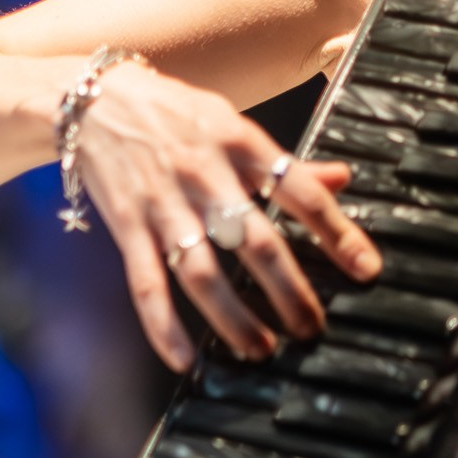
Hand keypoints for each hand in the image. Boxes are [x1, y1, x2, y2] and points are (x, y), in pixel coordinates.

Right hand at [71, 59, 380, 369]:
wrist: (91, 99)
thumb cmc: (173, 111)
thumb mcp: (232, 122)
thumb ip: (285, 160)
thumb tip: (342, 178)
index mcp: (240, 143)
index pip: (300, 191)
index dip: (337, 231)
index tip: (365, 268)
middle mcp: (205, 174)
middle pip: (255, 240)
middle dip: (289, 290)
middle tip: (312, 327)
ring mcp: (163, 203)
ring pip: (201, 271)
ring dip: (233, 317)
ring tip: (259, 349)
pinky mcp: (126, 226)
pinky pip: (146, 284)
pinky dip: (162, 326)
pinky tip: (184, 358)